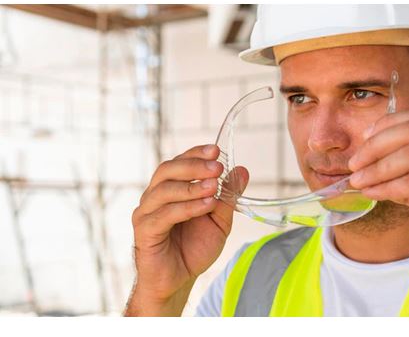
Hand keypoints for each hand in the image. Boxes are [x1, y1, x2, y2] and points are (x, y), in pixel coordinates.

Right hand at [126, 144, 247, 314]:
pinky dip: (187, 207)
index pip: (179, 162)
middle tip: (217, 167)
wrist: (179, 279)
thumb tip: (242, 170)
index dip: (196, 153)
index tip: (216, 150)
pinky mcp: (144, 231)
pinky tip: (206, 205)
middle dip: (194, 166)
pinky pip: (164, 214)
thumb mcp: (219, 219)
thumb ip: (228, 195)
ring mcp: (146, 212)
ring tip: (214, 186)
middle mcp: (154, 196)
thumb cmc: (195, 247)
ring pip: (164, 190)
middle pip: (167, 170)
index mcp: (170, 188)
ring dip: (192, 186)